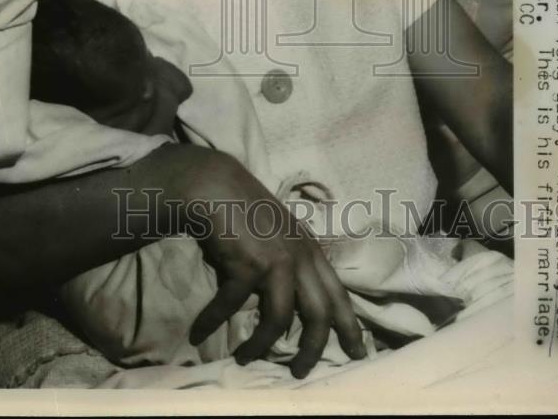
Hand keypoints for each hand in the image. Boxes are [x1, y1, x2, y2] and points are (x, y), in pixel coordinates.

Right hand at [182, 153, 364, 377]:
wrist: (217, 185)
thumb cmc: (247, 210)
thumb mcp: (282, 234)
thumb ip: (294, 262)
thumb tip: (296, 304)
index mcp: (311, 251)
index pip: (339, 294)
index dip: (350, 326)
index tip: (358, 354)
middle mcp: (300, 257)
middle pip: (318, 314)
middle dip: (312, 349)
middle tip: (301, 372)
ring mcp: (275, 260)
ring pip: (278, 319)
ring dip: (260, 346)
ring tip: (244, 359)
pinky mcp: (247, 264)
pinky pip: (231, 306)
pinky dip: (213, 321)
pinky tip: (199, 331)